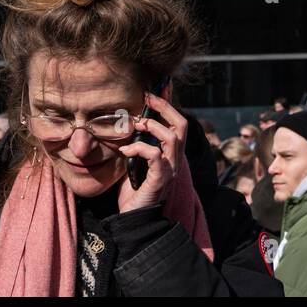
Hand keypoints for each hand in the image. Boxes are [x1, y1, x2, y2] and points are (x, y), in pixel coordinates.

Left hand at [117, 88, 184, 213]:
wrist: (132, 219)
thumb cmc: (132, 190)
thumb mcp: (133, 160)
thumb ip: (136, 143)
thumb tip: (127, 122)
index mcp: (170, 153)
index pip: (176, 123)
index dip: (170, 103)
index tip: (158, 86)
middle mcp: (174, 159)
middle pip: (181, 125)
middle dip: (165, 107)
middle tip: (148, 98)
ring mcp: (170, 169)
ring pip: (172, 138)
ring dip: (153, 127)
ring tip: (135, 125)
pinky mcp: (160, 179)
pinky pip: (155, 156)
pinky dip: (139, 148)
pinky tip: (125, 151)